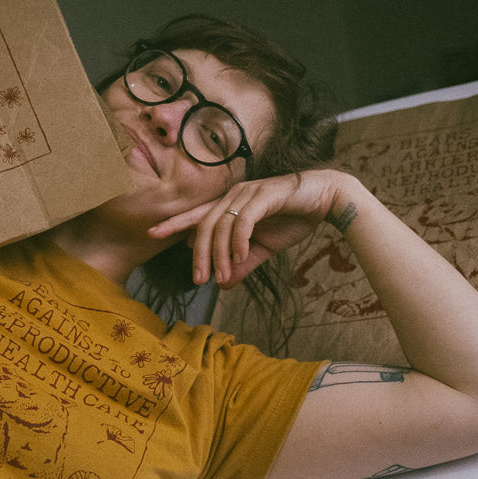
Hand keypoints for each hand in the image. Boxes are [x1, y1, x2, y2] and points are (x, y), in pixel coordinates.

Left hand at [148, 168, 362, 287]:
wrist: (327, 200)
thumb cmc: (293, 219)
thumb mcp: (263, 249)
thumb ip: (242, 264)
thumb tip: (223, 285)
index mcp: (229, 205)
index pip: (196, 215)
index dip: (173, 223)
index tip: (151, 233)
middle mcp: (233, 195)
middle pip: (204, 225)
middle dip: (198, 254)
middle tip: (198, 279)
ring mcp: (247, 193)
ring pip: (221, 225)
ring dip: (219, 253)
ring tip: (222, 275)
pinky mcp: (264, 195)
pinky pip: (243, 220)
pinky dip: (238, 241)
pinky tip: (240, 257)